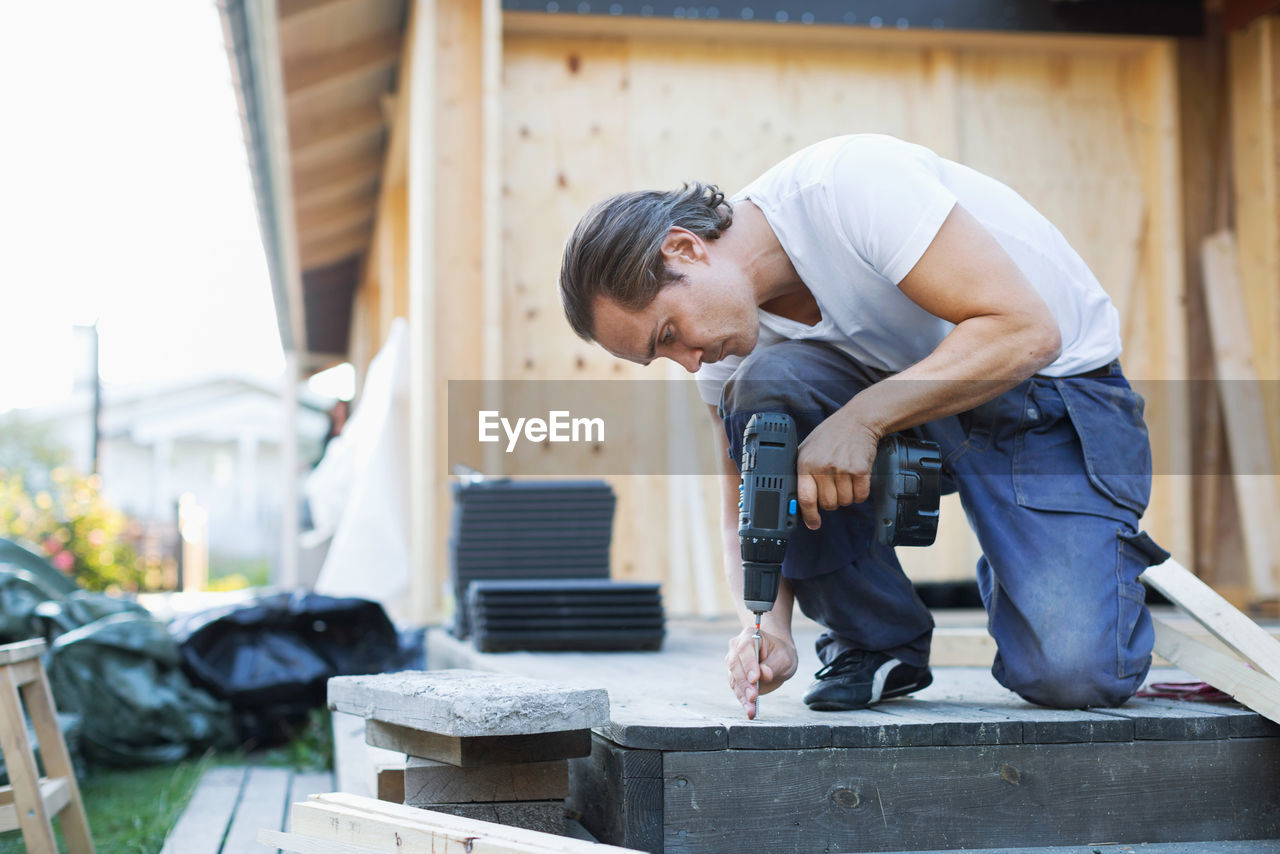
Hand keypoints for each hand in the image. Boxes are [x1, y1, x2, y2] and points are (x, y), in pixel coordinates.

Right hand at [725, 625, 797, 718]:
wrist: (776, 655)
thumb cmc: (780, 653)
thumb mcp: (784, 658)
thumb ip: (773, 665)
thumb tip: (764, 674)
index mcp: (749, 636)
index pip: (745, 650)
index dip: (749, 665)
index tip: (755, 679)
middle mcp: (736, 647)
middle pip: (736, 666)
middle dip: (744, 683)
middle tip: (753, 697)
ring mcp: (733, 662)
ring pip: (734, 679)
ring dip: (742, 695)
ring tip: (751, 709)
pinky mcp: (734, 676)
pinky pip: (736, 689)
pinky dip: (742, 700)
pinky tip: (749, 710)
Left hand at [795, 409, 881, 529]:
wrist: (857, 420)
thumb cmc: (830, 435)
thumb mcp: (807, 448)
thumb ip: (801, 471)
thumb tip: (795, 500)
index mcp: (805, 463)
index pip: (805, 498)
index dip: (809, 516)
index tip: (813, 523)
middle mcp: (822, 467)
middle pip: (828, 504)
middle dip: (831, 502)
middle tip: (834, 488)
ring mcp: (842, 469)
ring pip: (845, 502)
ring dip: (847, 497)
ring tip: (845, 479)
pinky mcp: (860, 470)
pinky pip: (860, 496)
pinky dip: (860, 493)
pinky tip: (856, 479)